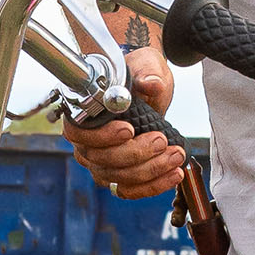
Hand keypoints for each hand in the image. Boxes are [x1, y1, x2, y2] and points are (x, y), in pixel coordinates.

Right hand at [64, 41, 187, 200]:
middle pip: (102, 160)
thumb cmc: (140, 74)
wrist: (151, 89)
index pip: (79, 133)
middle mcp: (87, 143)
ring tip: (176, 156)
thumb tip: (151, 83)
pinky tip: (174, 175)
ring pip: (119, 177)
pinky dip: (153, 185)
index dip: (102, 136)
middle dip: (135, 154)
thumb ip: (146, 72)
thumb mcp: (145, 65)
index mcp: (83, 114)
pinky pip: (131, 190)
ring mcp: (102, 163)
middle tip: (162, 141)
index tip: (129, 129)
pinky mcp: (121, 176)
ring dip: (150, 170)